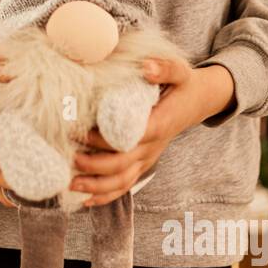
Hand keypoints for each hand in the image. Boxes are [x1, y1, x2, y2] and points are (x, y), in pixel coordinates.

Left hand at [70, 58, 234, 206]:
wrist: (198, 101)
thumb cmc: (184, 85)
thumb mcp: (180, 71)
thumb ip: (164, 68)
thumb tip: (146, 67)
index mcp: (158, 125)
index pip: (128, 138)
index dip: (104, 140)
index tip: (80, 133)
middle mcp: (152, 147)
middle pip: (122, 165)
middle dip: (94, 166)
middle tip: (70, 159)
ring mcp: (148, 158)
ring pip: (123, 181)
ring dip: (96, 187)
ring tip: (71, 185)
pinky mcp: (144, 163)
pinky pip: (126, 185)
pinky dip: (106, 196)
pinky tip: (85, 200)